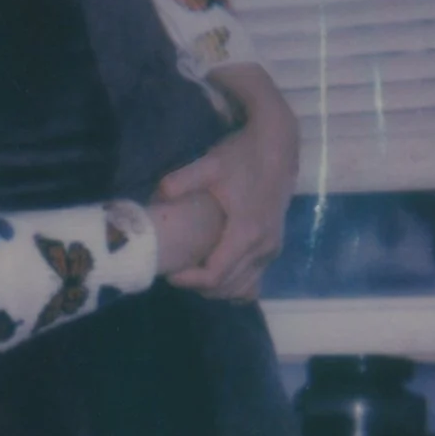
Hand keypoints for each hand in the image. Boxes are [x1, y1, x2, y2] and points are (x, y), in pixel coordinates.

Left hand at [152, 62, 300, 299]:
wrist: (278, 146)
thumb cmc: (242, 156)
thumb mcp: (209, 165)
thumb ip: (181, 181)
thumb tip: (157, 196)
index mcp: (246, 233)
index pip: (214, 275)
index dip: (189, 280)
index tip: (169, 272)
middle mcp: (263, 248)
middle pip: (226, 286)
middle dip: (198, 285)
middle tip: (176, 272)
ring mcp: (272, 250)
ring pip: (242, 288)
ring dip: (216, 288)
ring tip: (192, 273)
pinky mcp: (274, 247)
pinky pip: (254, 280)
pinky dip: (235, 285)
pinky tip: (217, 275)